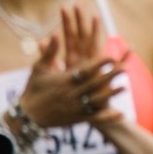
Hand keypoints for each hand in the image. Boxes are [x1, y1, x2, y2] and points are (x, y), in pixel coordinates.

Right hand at [18, 5, 126, 127]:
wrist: (28, 116)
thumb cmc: (33, 89)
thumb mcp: (38, 69)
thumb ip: (49, 52)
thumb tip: (54, 34)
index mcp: (64, 81)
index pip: (85, 71)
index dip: (99, 64)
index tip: (111, 57)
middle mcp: (72, 94)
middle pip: (95, 84)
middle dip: (110, 75)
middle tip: (125, 68)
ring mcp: (75, 107)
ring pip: (97, 100)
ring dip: (111, 94)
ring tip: (125, 87)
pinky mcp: (77, 119)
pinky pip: (95, 117)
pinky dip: (108, 116)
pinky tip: (121, 114)